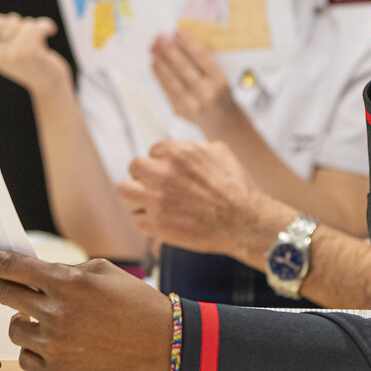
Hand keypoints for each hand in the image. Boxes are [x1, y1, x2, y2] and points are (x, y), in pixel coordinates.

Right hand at [0, 6, 70, 95]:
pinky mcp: (29, 51)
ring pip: (25, 23)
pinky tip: (51, 31)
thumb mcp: (8, 46)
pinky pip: (36, 26)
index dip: (11, 26)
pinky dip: (46, 26)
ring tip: (39, 44)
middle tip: (30, 43)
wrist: (48, 84)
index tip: (19, 39)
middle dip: (23, 26)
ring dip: (36, 29)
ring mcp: (12, 54)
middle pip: (9, 20)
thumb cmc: (29, 64)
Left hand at [0, 249, 171, 370]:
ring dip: (21, 320)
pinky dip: (34, 349)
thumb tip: (35, 275)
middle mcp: (56, 314)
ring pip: (16, 330)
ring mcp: (56, 347)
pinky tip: (47, 343)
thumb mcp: (106, 272)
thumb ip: (68, 271)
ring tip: (35, 318)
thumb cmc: (140, 308)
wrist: (167, 350)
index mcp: (68, 283)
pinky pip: (27, 359)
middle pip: (5, 295)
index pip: (14, 267)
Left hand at [117, 139, 281, 263]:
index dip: (162, 162)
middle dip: (146, 176)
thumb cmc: (236, 187)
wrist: (245, 222)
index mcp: (176, 152)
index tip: (170, 173)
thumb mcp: (219, 151)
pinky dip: (147, 221)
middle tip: (159, 187)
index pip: (152, 151)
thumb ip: (192, 147)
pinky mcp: (156, 224)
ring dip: (136, 195)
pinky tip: (162, 221)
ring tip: (150, 202)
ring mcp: (156, 199)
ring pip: (125, 190)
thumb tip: (178, 147)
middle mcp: (162, 173)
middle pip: (135, 167)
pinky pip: (136, 218)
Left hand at [150, 30, 244, 137]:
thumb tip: (179, 41)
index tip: (178, 32)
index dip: (188, 43)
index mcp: (220, 81)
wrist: (222, 121)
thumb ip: (203, 61)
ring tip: (154, 48)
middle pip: (183, 68)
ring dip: (160, 61)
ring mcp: (191, 104)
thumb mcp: (220, 76)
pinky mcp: (179, 110)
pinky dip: (159, 74)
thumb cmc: (221, 94)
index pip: (201, 58)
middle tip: (160, 37)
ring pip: (171, 79)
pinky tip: (155, 63)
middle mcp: (206, 93)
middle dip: (170, 50)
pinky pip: (166, 89)